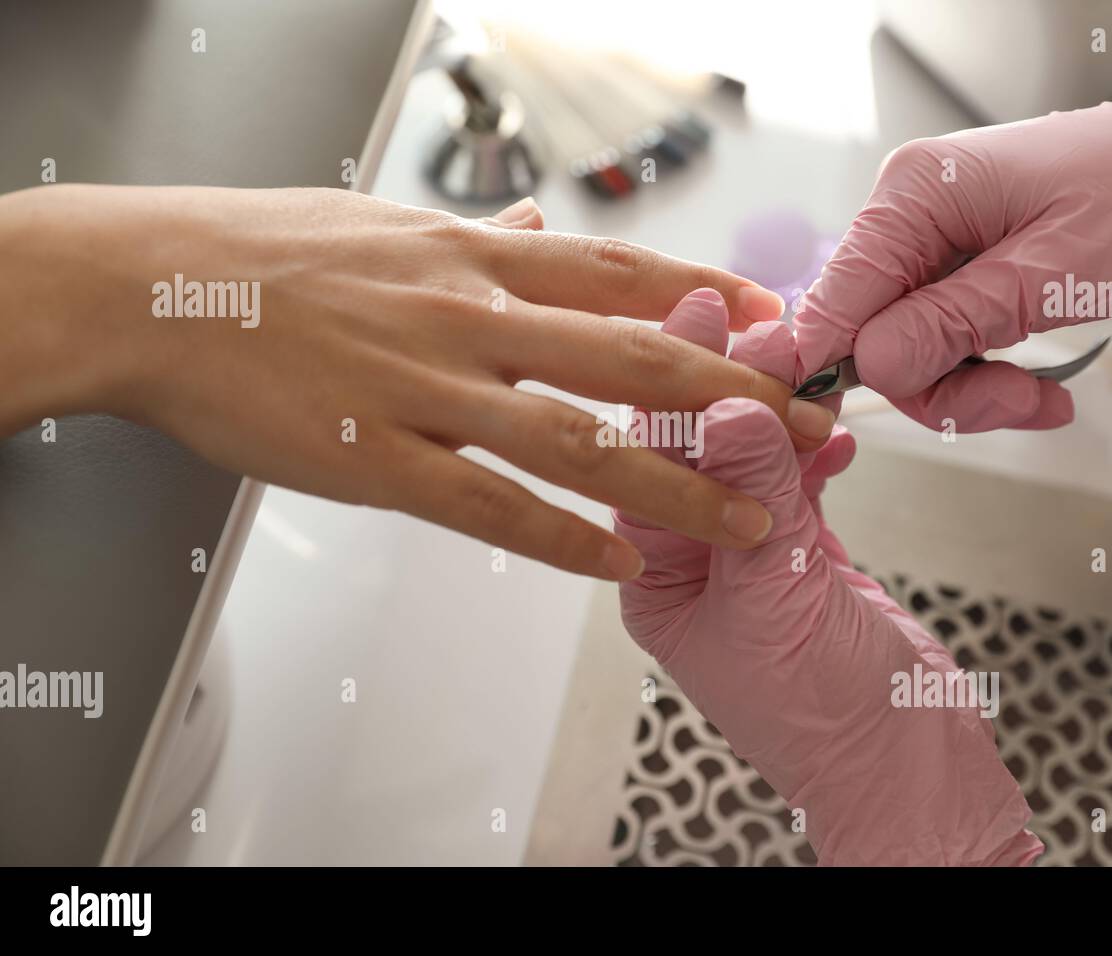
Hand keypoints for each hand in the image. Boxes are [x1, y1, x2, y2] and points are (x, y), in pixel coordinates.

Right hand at [0, 184, 838, 579]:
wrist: (154, 286)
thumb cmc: (267, 252)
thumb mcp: (389, 225)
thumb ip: (481, 238)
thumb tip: (542, 230)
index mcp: (477, 258)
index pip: (626, 274)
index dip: (716, 299)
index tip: (786, 325)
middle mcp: (473, 316)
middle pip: (637, 355)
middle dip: (737, 397)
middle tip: (810, 432)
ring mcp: (429, 388)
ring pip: (582, 441)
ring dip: (677, 486)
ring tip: (751, 523)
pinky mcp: (377, 455)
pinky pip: (489, 506)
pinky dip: (562, 538)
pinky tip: (618, 566)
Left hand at [615, 290, 1041, 864]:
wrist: (910, 769)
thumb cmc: (827, 718)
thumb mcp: (778, 599)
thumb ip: (759, 497)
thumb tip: (732, 407)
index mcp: (655, 578)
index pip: (649, 461)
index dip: (673, 385)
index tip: (696, 314)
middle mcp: (692, 561)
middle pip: (701, 449)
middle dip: (730, 385)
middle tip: (758, 321)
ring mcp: (749, 555)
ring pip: (754, 459)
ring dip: (779, 414)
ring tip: (804, 364)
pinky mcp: (804, 555)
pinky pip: (799, 483)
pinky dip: (816, 454)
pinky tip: (832, 432)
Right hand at [795, 67, 1111, 431]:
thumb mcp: (1050, 276)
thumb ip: (952, 322)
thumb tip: (871, 364)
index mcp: (918, 191)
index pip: (840, 291)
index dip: (829, 362)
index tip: (823, 420)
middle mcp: (912, 212)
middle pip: (873, 332)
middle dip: (937, 386)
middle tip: (1012, 403)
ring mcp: (934, 242)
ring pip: (909, 350)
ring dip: (969, 390)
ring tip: (1037, 398)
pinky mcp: (958, 269)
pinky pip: (943, 340)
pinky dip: (984, 375)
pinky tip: (1037, 388)